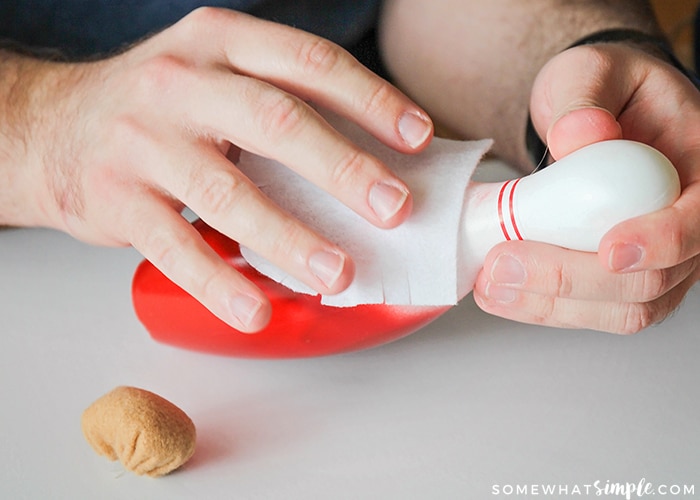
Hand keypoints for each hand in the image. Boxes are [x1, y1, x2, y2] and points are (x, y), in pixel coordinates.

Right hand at [4, 8, 432, 331]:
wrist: (53, 128)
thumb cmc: (158, 108)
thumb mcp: (214, 78)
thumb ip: (278, 104)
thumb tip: (372, 161)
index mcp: (220, 44)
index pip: (309, 63)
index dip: (371, 100)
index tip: (418, 138)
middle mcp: (181, 83)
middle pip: (276, 121)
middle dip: (344, 168)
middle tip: (395, 209)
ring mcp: (144, 140)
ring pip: (229, 192)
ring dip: (291, 238)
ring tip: (339, 272)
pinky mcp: (116, 199)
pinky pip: (175, 247)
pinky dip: (220, 282)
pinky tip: (256, 309)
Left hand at [473, 42, 699, 332]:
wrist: (594, 119)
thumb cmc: (605, 95)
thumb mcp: (592, 72)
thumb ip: (584, 99)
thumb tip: (578, 135)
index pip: (698, 221)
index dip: (659, 241)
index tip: (608, 250)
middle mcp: (689, 226)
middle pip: (651, 282)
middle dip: (571, 281)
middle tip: (504, 265)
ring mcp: (659, 262)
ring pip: (618, 310)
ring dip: (549, 305)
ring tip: (489, 284)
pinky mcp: (620, 282)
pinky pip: (590, 311)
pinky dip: (543, 307)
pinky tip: (499, 291)